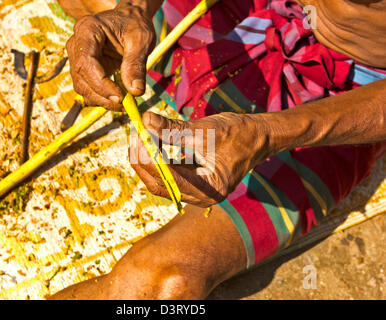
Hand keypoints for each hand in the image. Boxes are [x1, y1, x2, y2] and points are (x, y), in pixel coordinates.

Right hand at [66, 2, 155, 109]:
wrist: (130, 20)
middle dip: (102, 95)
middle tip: (125, 104)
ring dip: (102, 100)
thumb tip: (135, 91)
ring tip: (124, 102)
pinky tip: (118, 98)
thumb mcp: (141, 40)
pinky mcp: (83, 69)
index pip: (86, 63)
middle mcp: (76, 44)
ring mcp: (77, 57)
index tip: (120, 97)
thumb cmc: (135, 25)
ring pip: (82, 87)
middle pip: (81, 77)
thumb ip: (136, 64)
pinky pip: (88, 89)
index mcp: (87, 30)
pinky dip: (102, 98)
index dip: (101, 84)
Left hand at [129, 112, 272, 206]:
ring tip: (139, 138)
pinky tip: (151, 144)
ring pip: (161, 182)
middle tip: (134, 136)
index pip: (169, 179)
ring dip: (147, 161)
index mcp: (210, 188)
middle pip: (160, 185)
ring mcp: (198, 194)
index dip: (148, 159)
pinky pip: (168, 177)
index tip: (137, 137)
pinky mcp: (194, 186)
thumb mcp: (206, 130)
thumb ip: (173, 129)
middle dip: (143, 161)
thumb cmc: (239, 133)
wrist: (259, 138)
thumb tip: (145, 120)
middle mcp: (203, 198)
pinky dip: (157, 161)